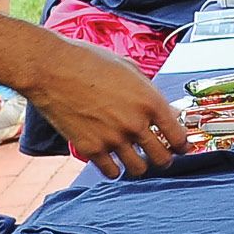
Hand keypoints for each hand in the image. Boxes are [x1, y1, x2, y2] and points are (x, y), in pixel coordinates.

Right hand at [19, 37, 188, 178]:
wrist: (51, 68)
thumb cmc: (89, 61)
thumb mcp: (129, 69)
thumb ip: (149, 92)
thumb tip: (166, 111)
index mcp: (150, 101)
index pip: (178, 137)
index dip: (182, 144)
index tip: (181, 146)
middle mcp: (135, 123)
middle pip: (162, 158)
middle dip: (163, 157)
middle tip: (159, 154)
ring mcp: (112, 139)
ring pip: (138, 169)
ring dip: (139, 164)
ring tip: (134, 156)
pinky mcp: (90, 149)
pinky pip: (112, 172)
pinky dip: (114, 168)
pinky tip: (112, 159)